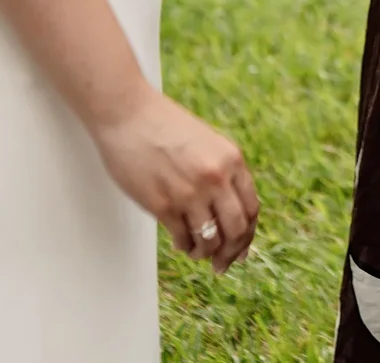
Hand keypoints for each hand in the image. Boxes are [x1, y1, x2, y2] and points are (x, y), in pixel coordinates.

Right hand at [91, 89, 259, 272]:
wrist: (128, 115)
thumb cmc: (165, 128)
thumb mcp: (208, 144)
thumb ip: (223, 173)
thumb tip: (232, 214)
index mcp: (231, 160)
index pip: (251, 210)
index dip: (247, 235)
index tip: (240, 249)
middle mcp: (215, 178)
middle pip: (236, 230)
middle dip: (230, 253)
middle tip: (222, 264)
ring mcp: (189, 193)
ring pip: (210, 240)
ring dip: (205, 253)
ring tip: (198, 253)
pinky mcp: (162, 205)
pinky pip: (183, 238)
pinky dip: (185, 246)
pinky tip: (182, 244)